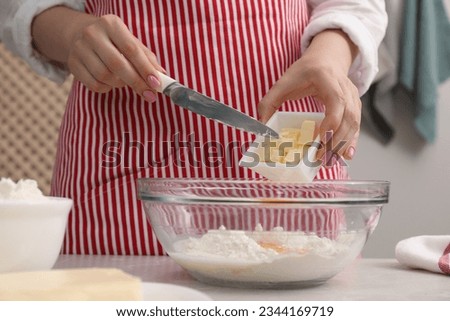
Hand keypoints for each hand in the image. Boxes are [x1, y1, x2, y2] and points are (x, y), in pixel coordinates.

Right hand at [32, 7, 163, 101]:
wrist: (80, 35)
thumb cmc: (114, 42)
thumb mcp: (131, 42)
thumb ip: (147, 59)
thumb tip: (163, 77)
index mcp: (111, 24)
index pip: (131, 49)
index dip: (145, 68)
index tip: (156, 84)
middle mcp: (93, 33)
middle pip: (117, 64)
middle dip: (136, 82)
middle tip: (150, 95)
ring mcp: (80, 49)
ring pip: (105, 76)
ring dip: (120, 85)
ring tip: (125, 81)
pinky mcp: (73, 64)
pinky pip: (94, 85)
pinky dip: (107, 88)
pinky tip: (111, 83)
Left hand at [258, 30, 360, 161]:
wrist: (326, 59)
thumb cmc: (304, 71)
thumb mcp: (283, 82)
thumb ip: (269, 102)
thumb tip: (261, 125)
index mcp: (327, 79)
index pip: (336, 102)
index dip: (330, 123)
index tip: (319, 141)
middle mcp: (345, 88)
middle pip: (347, 117)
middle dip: (335, 141)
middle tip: (320, 158)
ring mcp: (353, 97)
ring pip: (354, 124)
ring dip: (343, 145)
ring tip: (328, 161)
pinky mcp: (355, 106)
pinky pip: (356, 126)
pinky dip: (351, 142)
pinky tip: (345, 155)